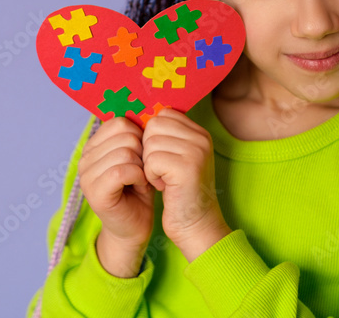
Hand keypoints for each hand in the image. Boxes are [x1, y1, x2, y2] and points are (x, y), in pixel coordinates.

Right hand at [78, 117, 154, 275]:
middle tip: (143, 171)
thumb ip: (135, 134)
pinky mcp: (95, 191)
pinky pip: (123, 169)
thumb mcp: (137, 156)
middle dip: (143, 153)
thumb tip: (149, 107)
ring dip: (142, 167)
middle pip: (125, 135)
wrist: (135, 226)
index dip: (139, 136)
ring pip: (126, 151)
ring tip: (140, 180)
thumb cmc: (138, 190)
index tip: (143, 156)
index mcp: (94, 144)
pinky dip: (139, 177)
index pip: (120, 122)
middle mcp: (85, 156)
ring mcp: (86, 174)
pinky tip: (139, 187)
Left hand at [142, 108, 229, 261]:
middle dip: (148, 150)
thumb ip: (165, 135)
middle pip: (154, 126)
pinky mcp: (186, 167)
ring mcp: (196, 151)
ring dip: (149, 164)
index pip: (163, 114)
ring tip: (164, 179)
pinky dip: (151, 176)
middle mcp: (201, 137)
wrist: (195, 224)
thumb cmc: (180, 191)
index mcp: (199, 132)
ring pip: (150, 143)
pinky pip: (151, 160)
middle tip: (162, 170)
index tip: (161, 157)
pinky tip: (164, 186)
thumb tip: (137, 115)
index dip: (152, 136)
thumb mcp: (176, 157)